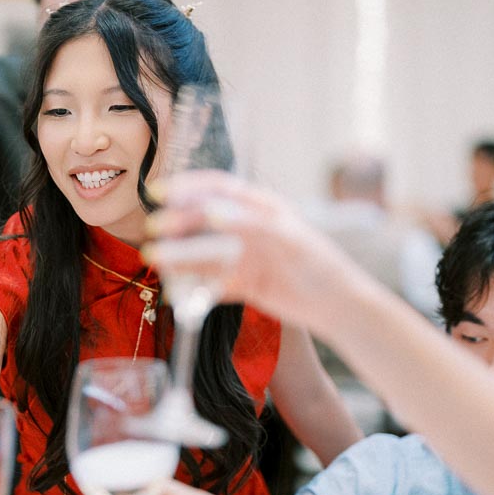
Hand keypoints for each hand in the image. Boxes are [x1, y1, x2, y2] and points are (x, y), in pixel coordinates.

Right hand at [145, 171, 353, 340]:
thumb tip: (211, 214)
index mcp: (262, 208)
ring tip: (157, 259)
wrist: (338, 306)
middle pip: (206, 222)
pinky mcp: (246, 285)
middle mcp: (250, 230)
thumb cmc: (319, 264)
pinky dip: (196, 287)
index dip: (189, 187)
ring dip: (181, 256)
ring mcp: (246, 257)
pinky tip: (179, 290)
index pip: (219, 189)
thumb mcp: (286, 238)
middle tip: (155, 230)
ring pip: (205, 254)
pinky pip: (213, 284)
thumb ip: (249, 225)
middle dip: (179, 224)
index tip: (161, 192)